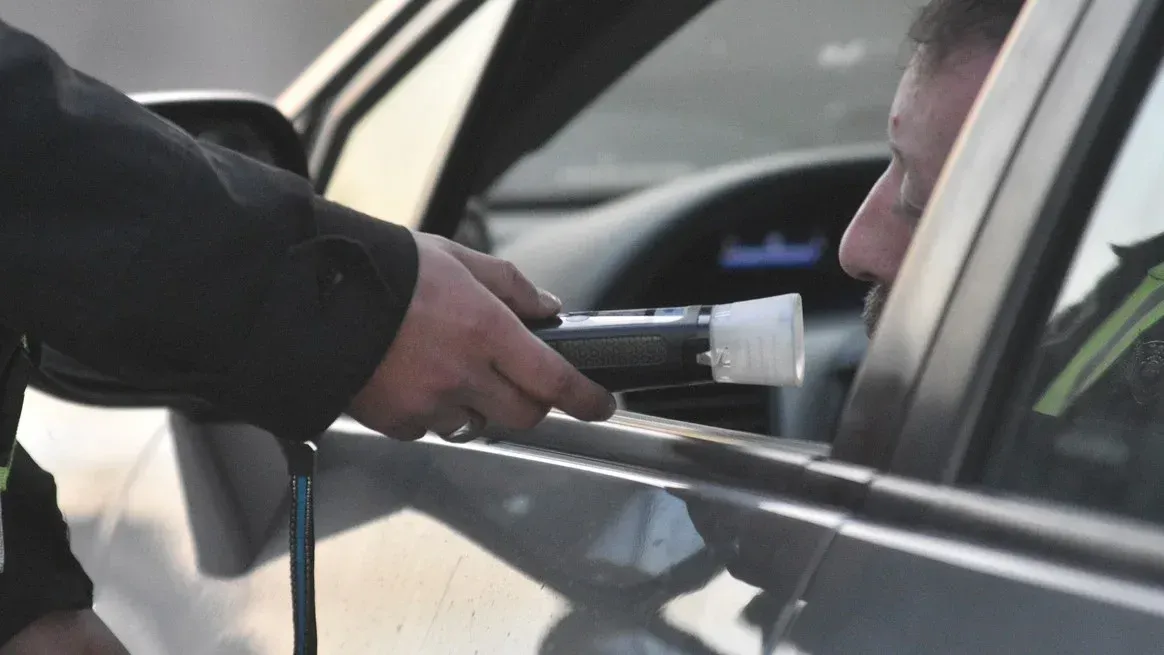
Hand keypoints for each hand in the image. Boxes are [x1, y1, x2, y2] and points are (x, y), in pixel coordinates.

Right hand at [348, 233, 615, 439]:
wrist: (314, 293)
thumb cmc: (385, 270)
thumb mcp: (456, 259)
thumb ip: (510, 285)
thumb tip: (547, 306)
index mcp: (485, 329)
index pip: (554, 379)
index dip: (585, 399)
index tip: (599, 404)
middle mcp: (462, 373)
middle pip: (524, 415)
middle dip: (532, 404)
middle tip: (520, 383)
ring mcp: (428, 403)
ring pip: (477, 425)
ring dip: (478, 406)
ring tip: (449, 369)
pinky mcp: (397, 421)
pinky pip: (431, 428)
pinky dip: (433, 412)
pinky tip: (415, 379)